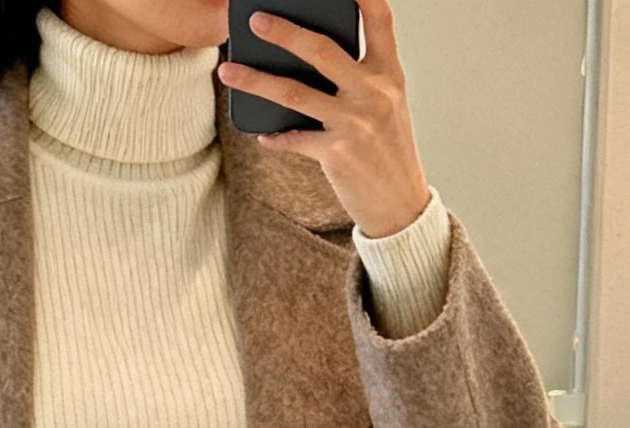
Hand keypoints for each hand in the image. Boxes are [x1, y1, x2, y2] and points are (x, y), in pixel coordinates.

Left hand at [218, 0, 429, 240]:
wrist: (400, 205)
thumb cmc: (389, 151)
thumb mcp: (387, 104)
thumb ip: (363, 75)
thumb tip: (315, 55)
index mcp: (389, 74)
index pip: (379, 19)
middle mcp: (373, 92)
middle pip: (322, 49)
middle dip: (283, 32)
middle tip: (255, 20)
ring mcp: (354, 122)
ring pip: (295, 92)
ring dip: (256, 80)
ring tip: (228, 70)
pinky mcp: (337, 153)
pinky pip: (294, 138)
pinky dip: (275, 136)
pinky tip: (262, 134)